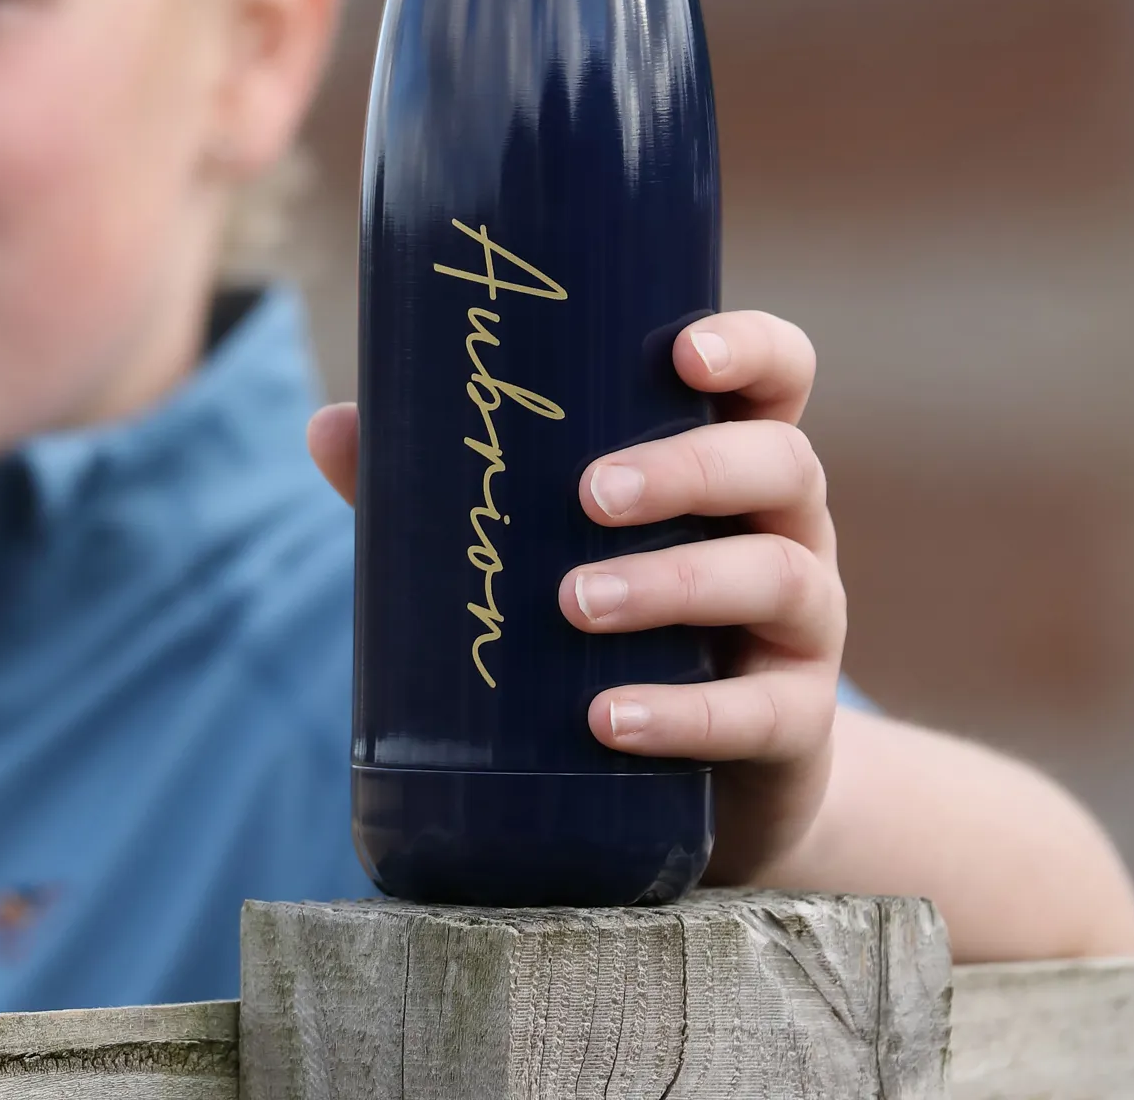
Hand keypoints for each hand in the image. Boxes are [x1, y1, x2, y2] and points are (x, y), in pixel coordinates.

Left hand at [307, 310, 843, 882]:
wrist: (694, 786)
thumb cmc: (603, 617)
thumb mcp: (538, 539)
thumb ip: (441, 485)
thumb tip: (329, 427)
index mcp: (727, 457)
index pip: (776, 373)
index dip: (748, 347)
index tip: (681, 354)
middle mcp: (785, 525)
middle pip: (782, 461)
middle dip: (687, 469)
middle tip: (588, 494)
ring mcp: (804, 625)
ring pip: (778, 575)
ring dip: (674, 582)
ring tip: (575, 604)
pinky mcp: (796, 724)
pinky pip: (761, 713)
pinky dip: (684, 715)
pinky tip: (608, 720)